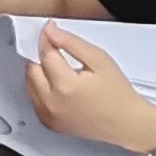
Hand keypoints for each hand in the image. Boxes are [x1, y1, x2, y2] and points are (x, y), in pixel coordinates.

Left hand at [21, 27, 155, 152]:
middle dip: (41, 56)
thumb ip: (71, 43)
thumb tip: (50, 31)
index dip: (47, 39)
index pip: (45, 54)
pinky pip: (34, 100)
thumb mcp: (99, 60)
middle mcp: (52, 103)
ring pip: (29, 85)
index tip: (50, 31)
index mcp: (65, 86)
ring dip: (39, 73)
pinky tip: (58, 86)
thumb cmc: (118, 94)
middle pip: (31, 70)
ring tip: (61, 70)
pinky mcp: (49, 123)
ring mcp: (49, 116)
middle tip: (57, 51)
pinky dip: (40, 90)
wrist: (126, 123)